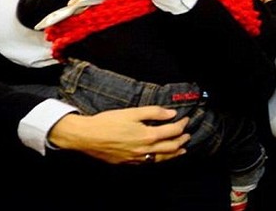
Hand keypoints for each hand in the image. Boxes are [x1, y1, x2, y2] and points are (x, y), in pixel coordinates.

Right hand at [48, 106, 189, 163]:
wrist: (87, 137)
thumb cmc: (108, 122)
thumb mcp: (132, 112)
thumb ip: (154, 112)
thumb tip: (172, 113)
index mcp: (147, 136)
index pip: (172, 131)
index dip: (181, 125)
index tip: (185, 119)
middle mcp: (145, 150)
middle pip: (170, 147)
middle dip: (181, 140)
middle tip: (187, 135)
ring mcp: (137, 159)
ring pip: (161, 158)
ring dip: (174, 153)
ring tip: (181, 150)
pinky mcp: (128, 163)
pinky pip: (149, 163)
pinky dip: (160, 159)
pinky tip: (160, 156)